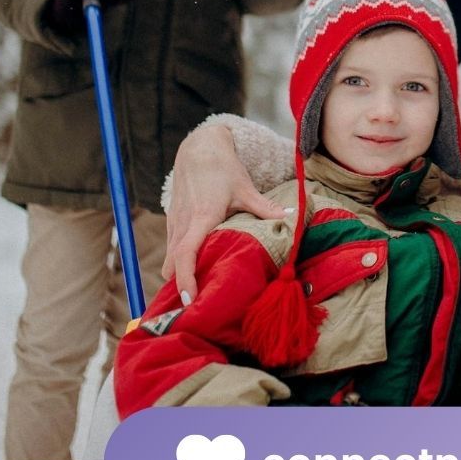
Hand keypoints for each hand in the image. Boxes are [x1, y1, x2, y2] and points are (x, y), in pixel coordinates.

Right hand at [162, 125, 291, 300]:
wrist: (198, 149)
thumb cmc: (222, 168)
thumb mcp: (245, 188)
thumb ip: (265, 208)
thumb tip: (291, 216)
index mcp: (201, 217)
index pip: (185, 254)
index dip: (185, 278)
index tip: (191, 298)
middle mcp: (183, 223)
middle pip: (172, 264)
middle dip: (179, 288)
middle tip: (194, 310)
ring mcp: (174, 222)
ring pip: (169, 258)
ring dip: (177, 277)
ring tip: (193, 299)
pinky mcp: (173, 221)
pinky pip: (170, 249)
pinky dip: (177, 264)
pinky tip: (191, 276)